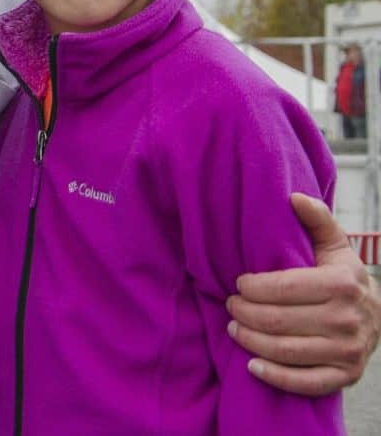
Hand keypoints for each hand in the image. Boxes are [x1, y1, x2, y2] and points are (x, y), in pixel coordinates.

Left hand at [226, 193, 380, 394]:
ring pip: (285, 351)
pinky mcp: (345, 376)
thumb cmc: (344, 277)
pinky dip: (275, 376)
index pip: (282, 288)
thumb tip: (293, 197)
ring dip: (250, 340)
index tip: (238, 284)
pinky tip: (252, 365)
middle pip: (277, 320)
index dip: (252, 287)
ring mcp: (347, 351)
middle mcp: (346, 319)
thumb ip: (316, 220)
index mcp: (341, 284)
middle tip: (231, 305)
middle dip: (244, 313)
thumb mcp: (335, 246)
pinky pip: (305, 383)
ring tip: (234, 328)